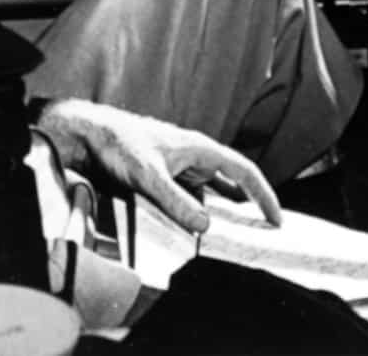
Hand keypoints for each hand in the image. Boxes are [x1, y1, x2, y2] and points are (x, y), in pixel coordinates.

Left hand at [33, 98, 280, 233]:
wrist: (91, 135)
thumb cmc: (120, 145)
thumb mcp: (149, 177)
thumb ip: (176, 202)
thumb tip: (206, 226)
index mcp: (199, 148)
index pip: (243, 170)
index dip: (263, 194)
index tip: (276, 218)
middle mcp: (195, 155)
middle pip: (233, 180)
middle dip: (252, 203)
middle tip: (266, 231)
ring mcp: (181, 165)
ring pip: (214, 189)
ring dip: (227, 209)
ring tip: (241, 233)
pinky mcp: (166, 175)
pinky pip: (194, 195)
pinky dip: (204, 210)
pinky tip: (202, 226)